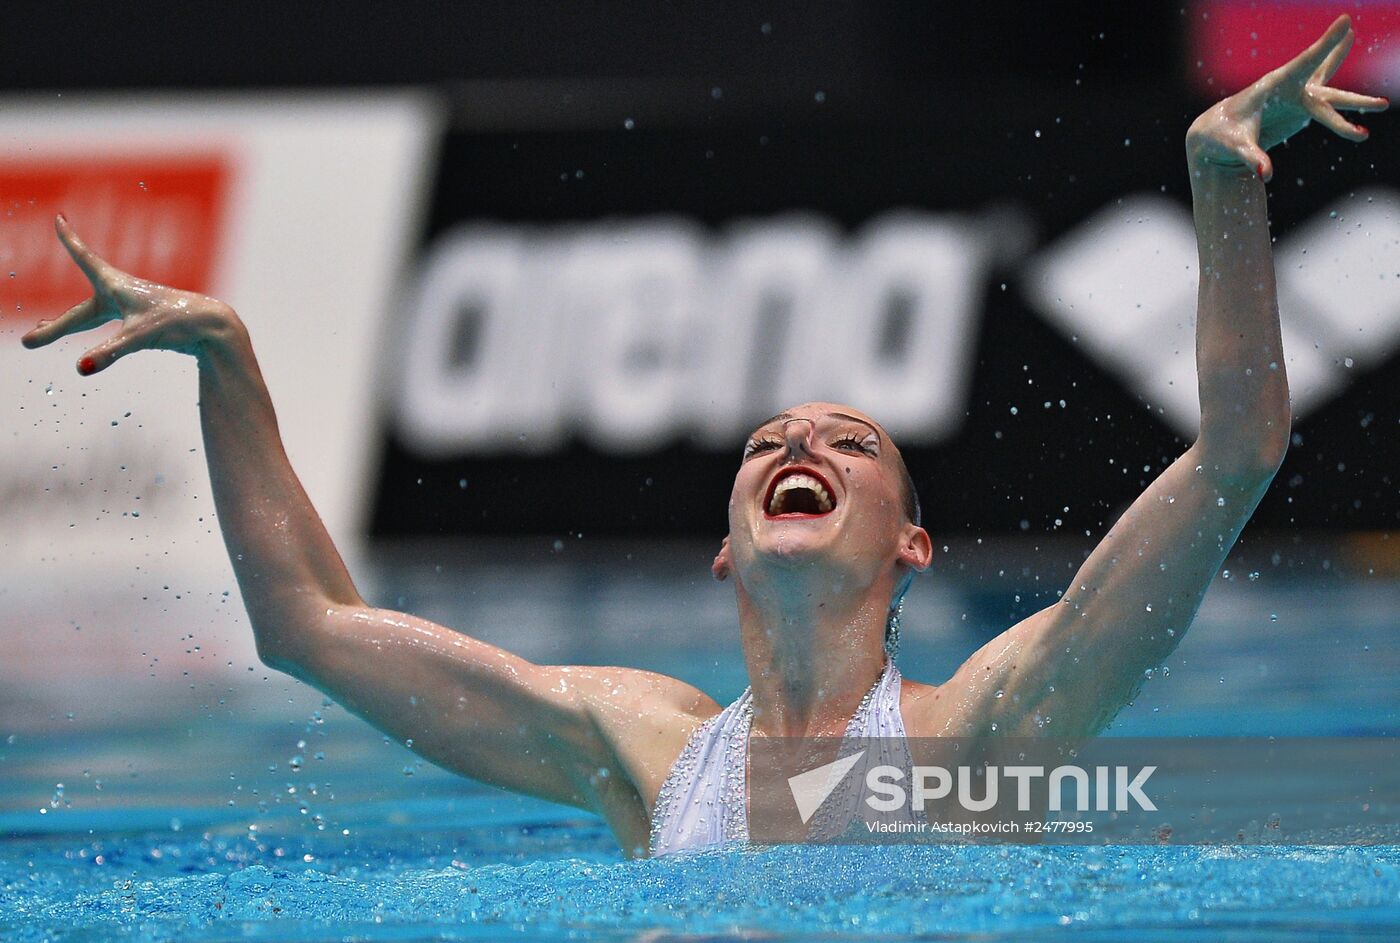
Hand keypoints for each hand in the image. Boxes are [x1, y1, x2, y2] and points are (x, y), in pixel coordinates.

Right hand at [21, 215, 236, 373]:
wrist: (211, 327)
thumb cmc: (177, 322)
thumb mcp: (139, 337)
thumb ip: (109, 352)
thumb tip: (81, 369)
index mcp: (116, 286)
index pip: (85, 259)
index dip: (70, 240)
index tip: (59, 218)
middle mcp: (121, 294)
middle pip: (80, 312)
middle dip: (54, 327)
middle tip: (29, 341)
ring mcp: (131, 309)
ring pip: (91, 319)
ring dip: (66, 328)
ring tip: (42, 334)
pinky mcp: (142, 323)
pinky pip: (108, 328)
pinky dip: (93, 336)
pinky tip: (91, 349)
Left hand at [1186, 13, 1387, 180]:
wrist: (1212, 137)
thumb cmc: (1221, 138)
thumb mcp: (1237, 148)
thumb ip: (1253, 158)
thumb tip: (1265, 174)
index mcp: (1271, 87)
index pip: (1303, 64)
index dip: (1324, 45)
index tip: (1343, 23)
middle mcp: (1283, 86)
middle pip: (1317, 69)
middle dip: (1334, 51)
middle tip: (1348, 23)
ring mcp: (1291, 93)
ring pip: (1321, 72)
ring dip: (1337, 54)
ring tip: (1350, 30)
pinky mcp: (1295, 103)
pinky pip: (1320, 84)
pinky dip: (1331, 62)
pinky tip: (1345, 41)